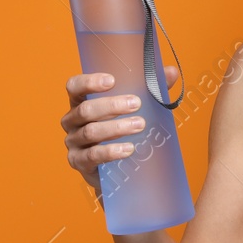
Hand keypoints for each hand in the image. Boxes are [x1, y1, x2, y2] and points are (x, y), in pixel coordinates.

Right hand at [60, 65, 180, 192]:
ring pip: (90, 132)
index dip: (89, 82)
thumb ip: (149, 90)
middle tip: (136, 104)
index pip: (74, 86)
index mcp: (80, 102)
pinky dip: (111, 151)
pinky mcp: (78, 162)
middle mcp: (71, 121)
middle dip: (111, 106)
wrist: (113, 170)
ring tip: (139, 125)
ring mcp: (73, 142)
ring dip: (116, 128)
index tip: (112, 80)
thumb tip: (171, 72)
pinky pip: (92, 156)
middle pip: (85, 110)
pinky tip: (128, 149)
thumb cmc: (119, 130)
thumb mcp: (132, 109)